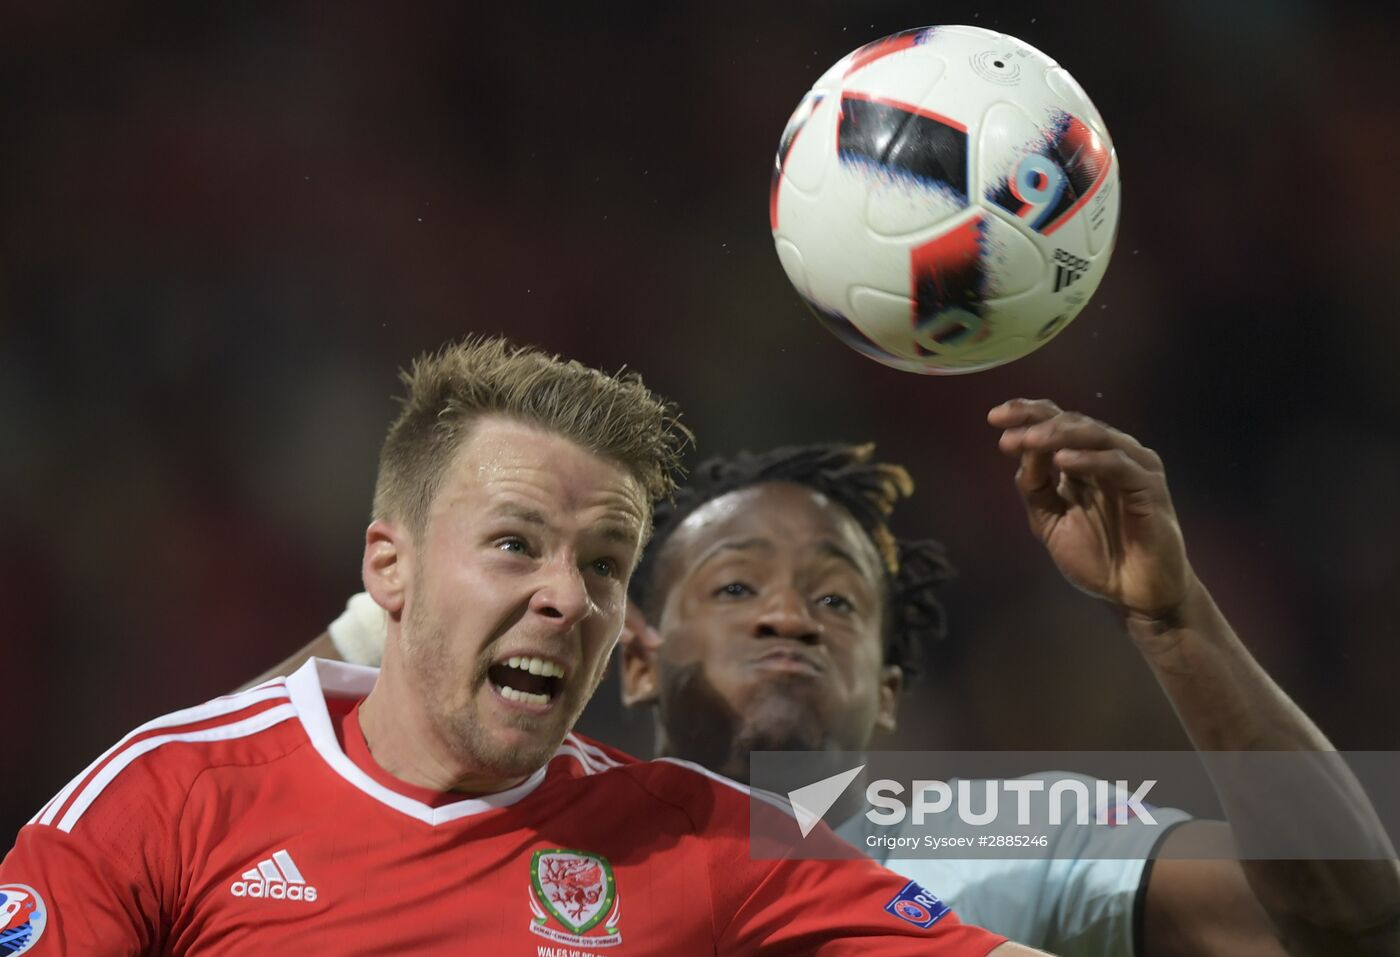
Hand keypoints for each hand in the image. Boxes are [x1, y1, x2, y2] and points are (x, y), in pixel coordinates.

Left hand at [988, 399, 1193, 620]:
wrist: (1134, 594)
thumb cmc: (1097, 556)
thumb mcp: (1051, 521)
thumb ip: (1035, 488)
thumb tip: (1018, 450)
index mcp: (1085, 460)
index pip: (1057, 423)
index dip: (1027, 414)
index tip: (994, 417)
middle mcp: (1110, 455)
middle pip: (1073, 422)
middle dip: (1037, 423)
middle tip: (1009, 433)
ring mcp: (1133, 467)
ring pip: (1096, 435)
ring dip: (1059, 436)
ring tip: (1029, 441)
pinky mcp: (1148, 486)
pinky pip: (1118, 465)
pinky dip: (1089, 460)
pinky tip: (1063, 462)